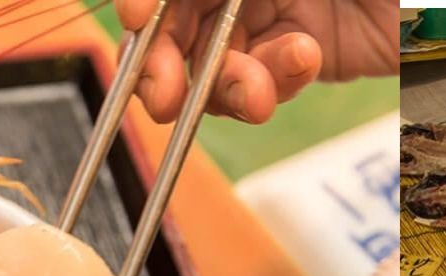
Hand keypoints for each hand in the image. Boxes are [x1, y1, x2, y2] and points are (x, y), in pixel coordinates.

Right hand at [117, 0, 396, 123]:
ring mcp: (280, 9)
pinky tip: (302, 63)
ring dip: (223, 83)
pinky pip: (268, 79)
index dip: (146, 0)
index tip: (134, 19)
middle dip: (167, 58)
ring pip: (217, 56)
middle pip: (181, 17)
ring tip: (254, 90)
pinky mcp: (312, 52)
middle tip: (163, 95)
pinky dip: (272, 83)